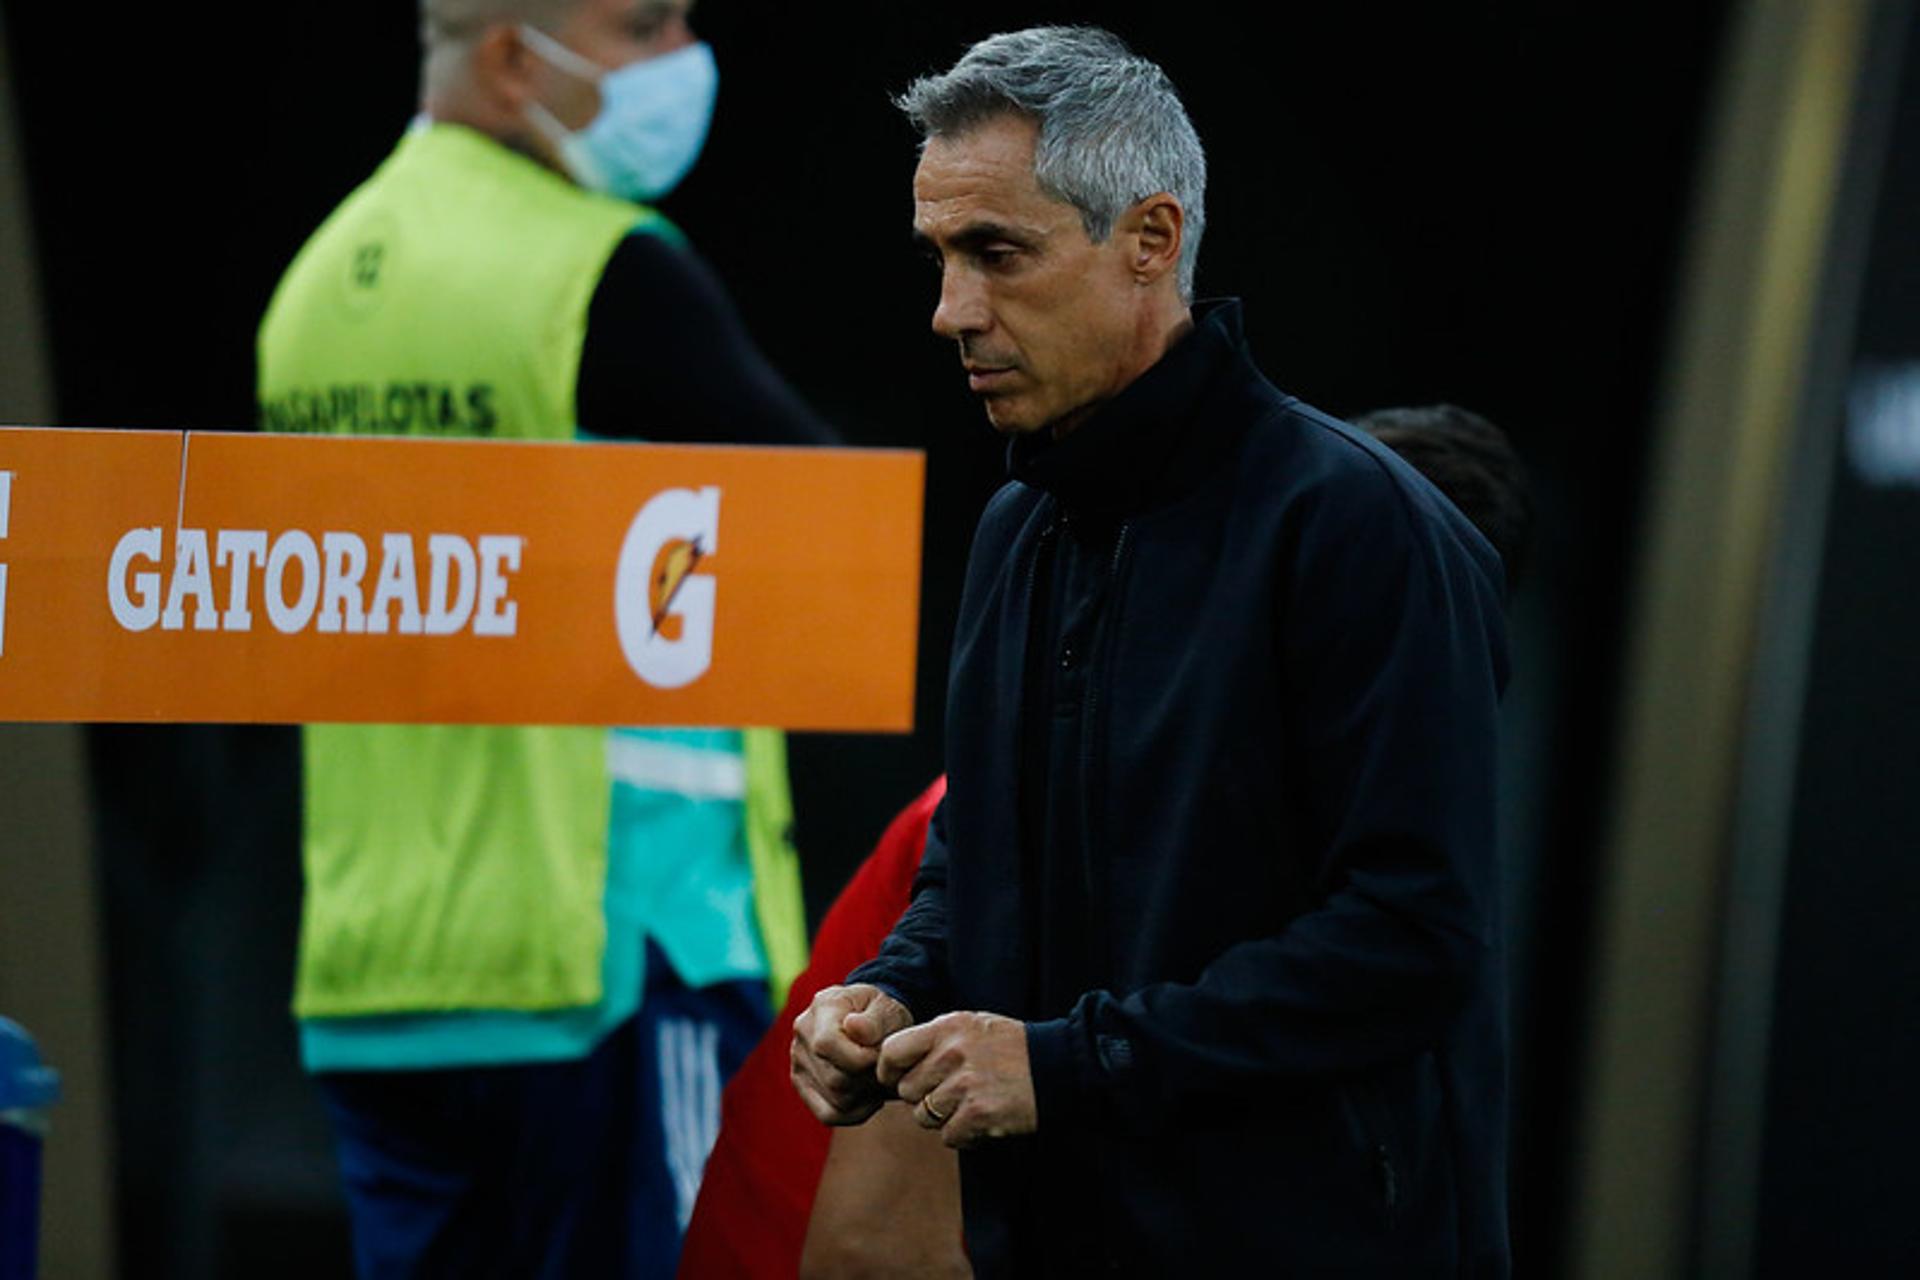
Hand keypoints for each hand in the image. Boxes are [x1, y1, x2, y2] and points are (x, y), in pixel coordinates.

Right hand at [791, 984, 913, 1125]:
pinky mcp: (803, 1085)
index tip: (882, 1056)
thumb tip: (853, 1027)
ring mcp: (799, 1061)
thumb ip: (875, 1020)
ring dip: (866, 1096)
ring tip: (880, 1079)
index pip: (826, 1043)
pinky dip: (857, 1112)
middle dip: (869, 1079)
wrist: (874, 1022)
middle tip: (887, 1070)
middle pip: (835, 1078)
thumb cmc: (883, 1014)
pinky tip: (871, 1097)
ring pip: (836, 1100)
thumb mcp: (887, 1008)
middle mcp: (803, 1033)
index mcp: (822, 1006)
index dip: (861, 1058)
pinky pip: (829, 1114)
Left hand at [877, 1010, 1036, 1148]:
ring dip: (942, 1117)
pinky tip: (981, 1120)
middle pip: (906, 1090)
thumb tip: (892, 1065)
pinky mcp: (979, 1114)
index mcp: (947, 1028)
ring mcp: (965, 1085)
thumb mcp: (971, 1026)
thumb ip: (934, 1040)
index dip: (888, 1070)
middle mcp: (952, 1054)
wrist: (1056, 1067)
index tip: (896, 1078)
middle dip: (922, 1097)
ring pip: (924, 1116)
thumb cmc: (1010, 1047)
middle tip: (949, 1093)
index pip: (892, 1051)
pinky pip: (948, 1136)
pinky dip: (963, 1134)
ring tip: (969, 1104)